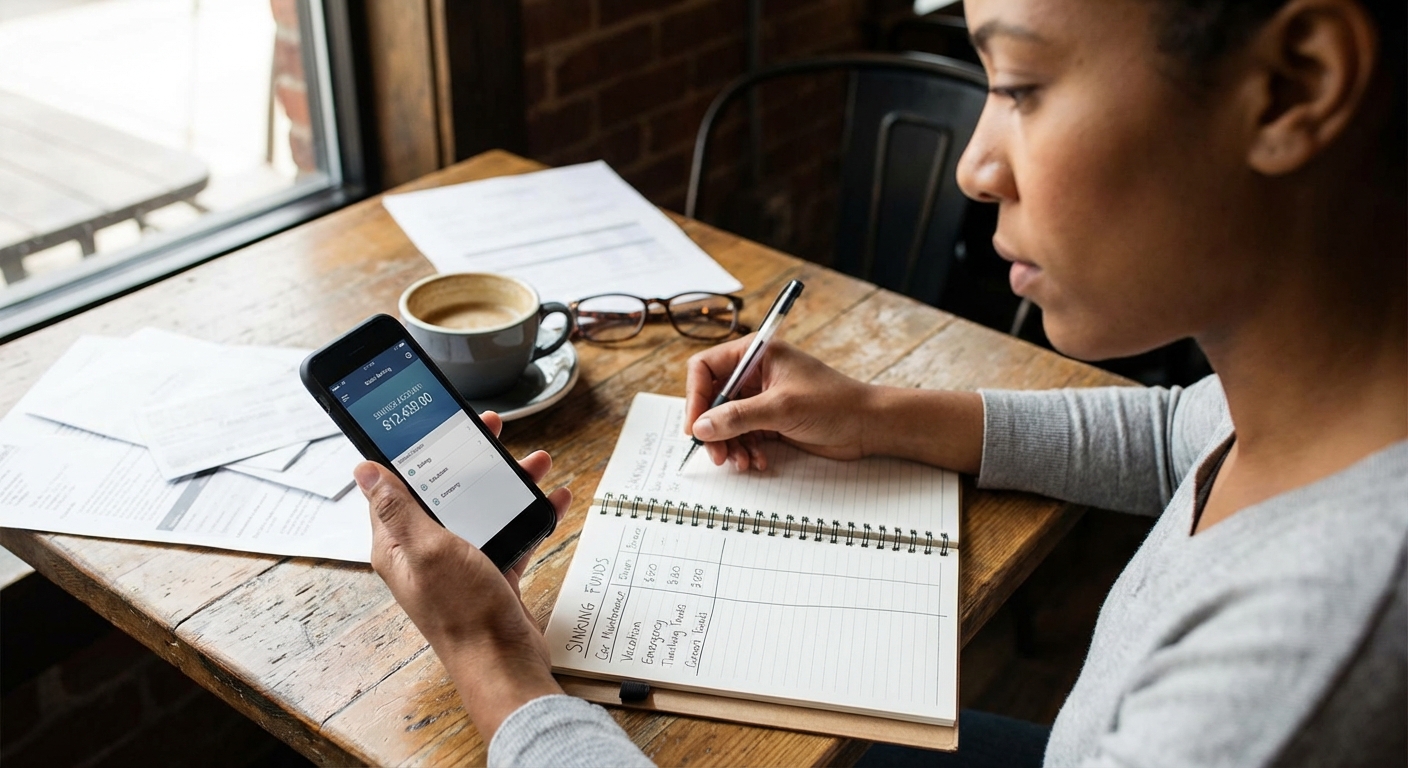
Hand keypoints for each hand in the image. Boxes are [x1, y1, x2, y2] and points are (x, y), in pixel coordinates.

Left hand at [355, 411, 570, 737]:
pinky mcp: (490, 573)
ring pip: (481, 507)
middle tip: (490, 429)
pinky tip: (552, 499)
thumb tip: (364, 469)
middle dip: (470, 458)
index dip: (413, 450)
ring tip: (535, 461)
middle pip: (444, 489)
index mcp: (398, 543)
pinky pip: (510, 533)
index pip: (396, 485)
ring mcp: (459, 562)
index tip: (434, 421)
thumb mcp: (427, 549)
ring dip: (508, 483)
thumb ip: (398, 508)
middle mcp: (425, 551)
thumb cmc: (462, 613)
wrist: (503, 663)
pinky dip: (530, 515)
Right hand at [685, 338, 876, 469]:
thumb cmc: (833, 403)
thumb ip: (738, 417)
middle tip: (716, 454)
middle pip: (712, 399)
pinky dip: (745, 450)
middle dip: (712, 428)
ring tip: (740, 462)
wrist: (868, 425)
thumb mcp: (781, 408)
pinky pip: (743, 435)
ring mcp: (762, 398)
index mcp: (756, 353)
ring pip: (726, 421)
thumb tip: (701, 427)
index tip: (695, 426)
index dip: (695, 397)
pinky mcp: (770, 420)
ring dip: (729, 444)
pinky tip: (758, 461)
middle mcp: (755, 373)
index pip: (705, 368)